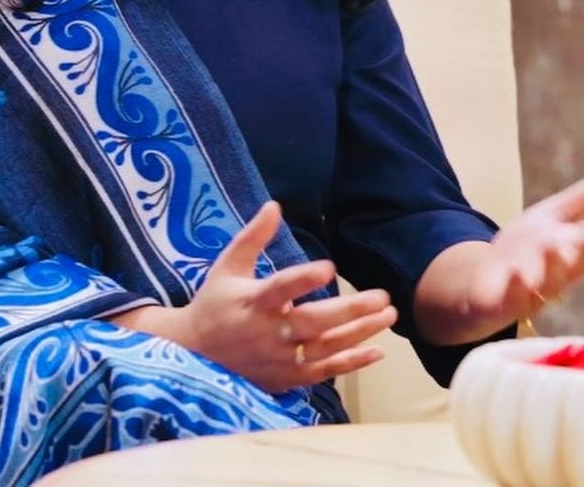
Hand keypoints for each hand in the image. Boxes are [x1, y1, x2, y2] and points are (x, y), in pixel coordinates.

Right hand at [111, 201, 396, 393]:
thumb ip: (253, 237)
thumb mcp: (228, 265)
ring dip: (359, 333)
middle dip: (350, 311)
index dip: (303, 279)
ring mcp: (280, 359)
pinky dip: (351, 363)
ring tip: (388, 316)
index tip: (329, 267)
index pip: (281, 288)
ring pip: (326, 348)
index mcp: (253, 301)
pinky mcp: (287, 377)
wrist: (195, 355)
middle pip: (314, 323)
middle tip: (382, 296)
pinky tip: (377, 350)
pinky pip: (324, 372)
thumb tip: (274, 205)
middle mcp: (269, 332)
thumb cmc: (215, 302)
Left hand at [467, 164, 583, 326]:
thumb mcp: (556, 217)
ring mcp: (528, 288)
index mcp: (570, 250)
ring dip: (550, 266)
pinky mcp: (500, 299)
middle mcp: (554, 272)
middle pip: (572, 262)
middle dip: (582, 251)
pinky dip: (513, 285)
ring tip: (554, 247)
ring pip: (544, 281)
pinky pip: (507, 295)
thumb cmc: (529, 250)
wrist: (485, 286)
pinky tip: (515, 273)